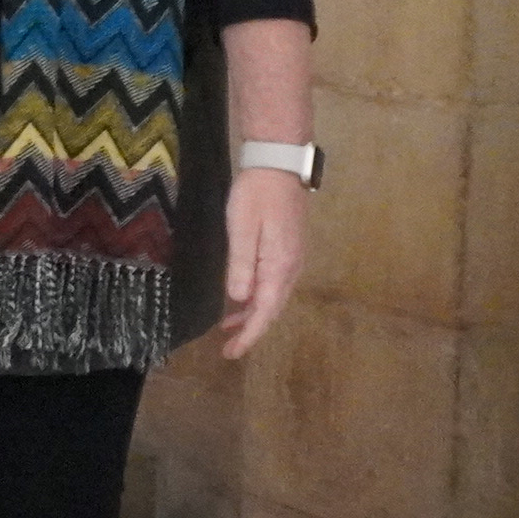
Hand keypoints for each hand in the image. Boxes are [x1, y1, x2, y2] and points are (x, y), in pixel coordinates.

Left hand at [217, 169, 308, 359]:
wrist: (278, 165)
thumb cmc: (257, 194)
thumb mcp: (242, 228)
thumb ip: (241, 264)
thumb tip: (238, 298)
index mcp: (279, 265)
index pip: (265, 311)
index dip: (249, 334)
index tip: (232, 353)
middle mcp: (290, 267)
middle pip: (271, 309)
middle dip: (250, 330)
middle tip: (227, 350)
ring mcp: (290, 258)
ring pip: (272, 297)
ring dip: (252, 314)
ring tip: (228, 329)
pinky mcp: (285, 249)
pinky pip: (272, 283)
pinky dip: (256, 297)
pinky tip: (241, 299)